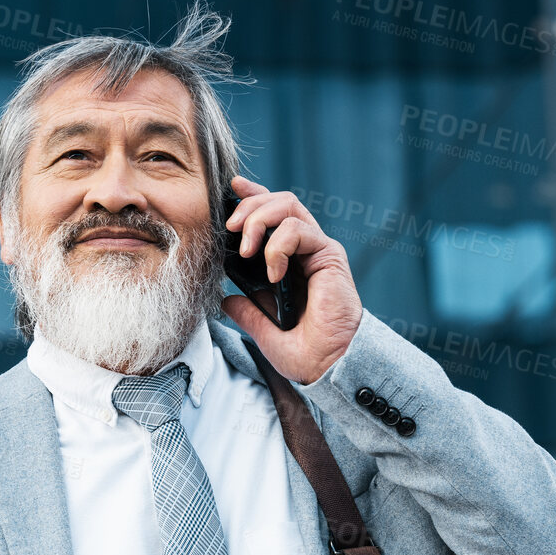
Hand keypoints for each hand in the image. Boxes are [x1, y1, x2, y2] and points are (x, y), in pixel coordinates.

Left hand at [219, 175, 362, 383]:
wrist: (327, 366)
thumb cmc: (303, 352)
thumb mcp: (263, 331)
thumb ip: (247, 311)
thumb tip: (226, 299)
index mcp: (289, 263)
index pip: (272, 218)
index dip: (252, 197)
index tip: (231, 188)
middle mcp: (304, 252)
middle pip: (278, 202)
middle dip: (249, 206)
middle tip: (231, 228)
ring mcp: (318, 250)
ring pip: (288, 206)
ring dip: (259, 220)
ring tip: (248, 249)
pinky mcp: (329, 255)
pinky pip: (299, 230)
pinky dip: (278, 246)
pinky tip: (274, 273)